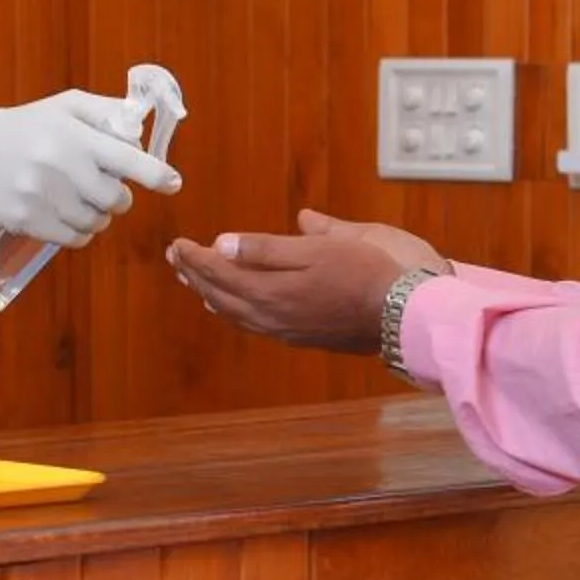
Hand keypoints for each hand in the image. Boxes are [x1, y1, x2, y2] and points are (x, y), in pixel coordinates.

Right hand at [0, 90, 180, 247]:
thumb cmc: (25, 126)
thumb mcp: (65, 106)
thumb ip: (106, 113)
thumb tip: (140, 132)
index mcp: (76, 137)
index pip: (130, 161)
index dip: (157, 175)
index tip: (173, 183)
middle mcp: (63, 168)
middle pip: (117, 199)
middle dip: (117, 196)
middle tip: (103, 187)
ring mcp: (45, 198)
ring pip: (97, 223)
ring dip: (98, 216)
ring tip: (80, 200)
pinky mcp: (29, 222)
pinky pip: (75, 239)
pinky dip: (80, 232)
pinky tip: (67, 216)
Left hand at [166, 209, 444, 354]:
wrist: (402, 314)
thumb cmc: (366, 273)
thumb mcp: (318, 250)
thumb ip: (267, 250)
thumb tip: (223, 244)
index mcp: (271, 291)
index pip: (219, 272)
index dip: (195, 257)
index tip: (177, 243)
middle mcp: (270, 316)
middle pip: (219, 294)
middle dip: (195, 274)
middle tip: (176, 258)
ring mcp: (284, 330)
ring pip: (233, 312)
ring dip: (209, 293)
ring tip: (193, 279)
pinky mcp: (299, 336)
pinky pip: (251, 323)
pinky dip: (231, 309)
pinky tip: (230, 305)